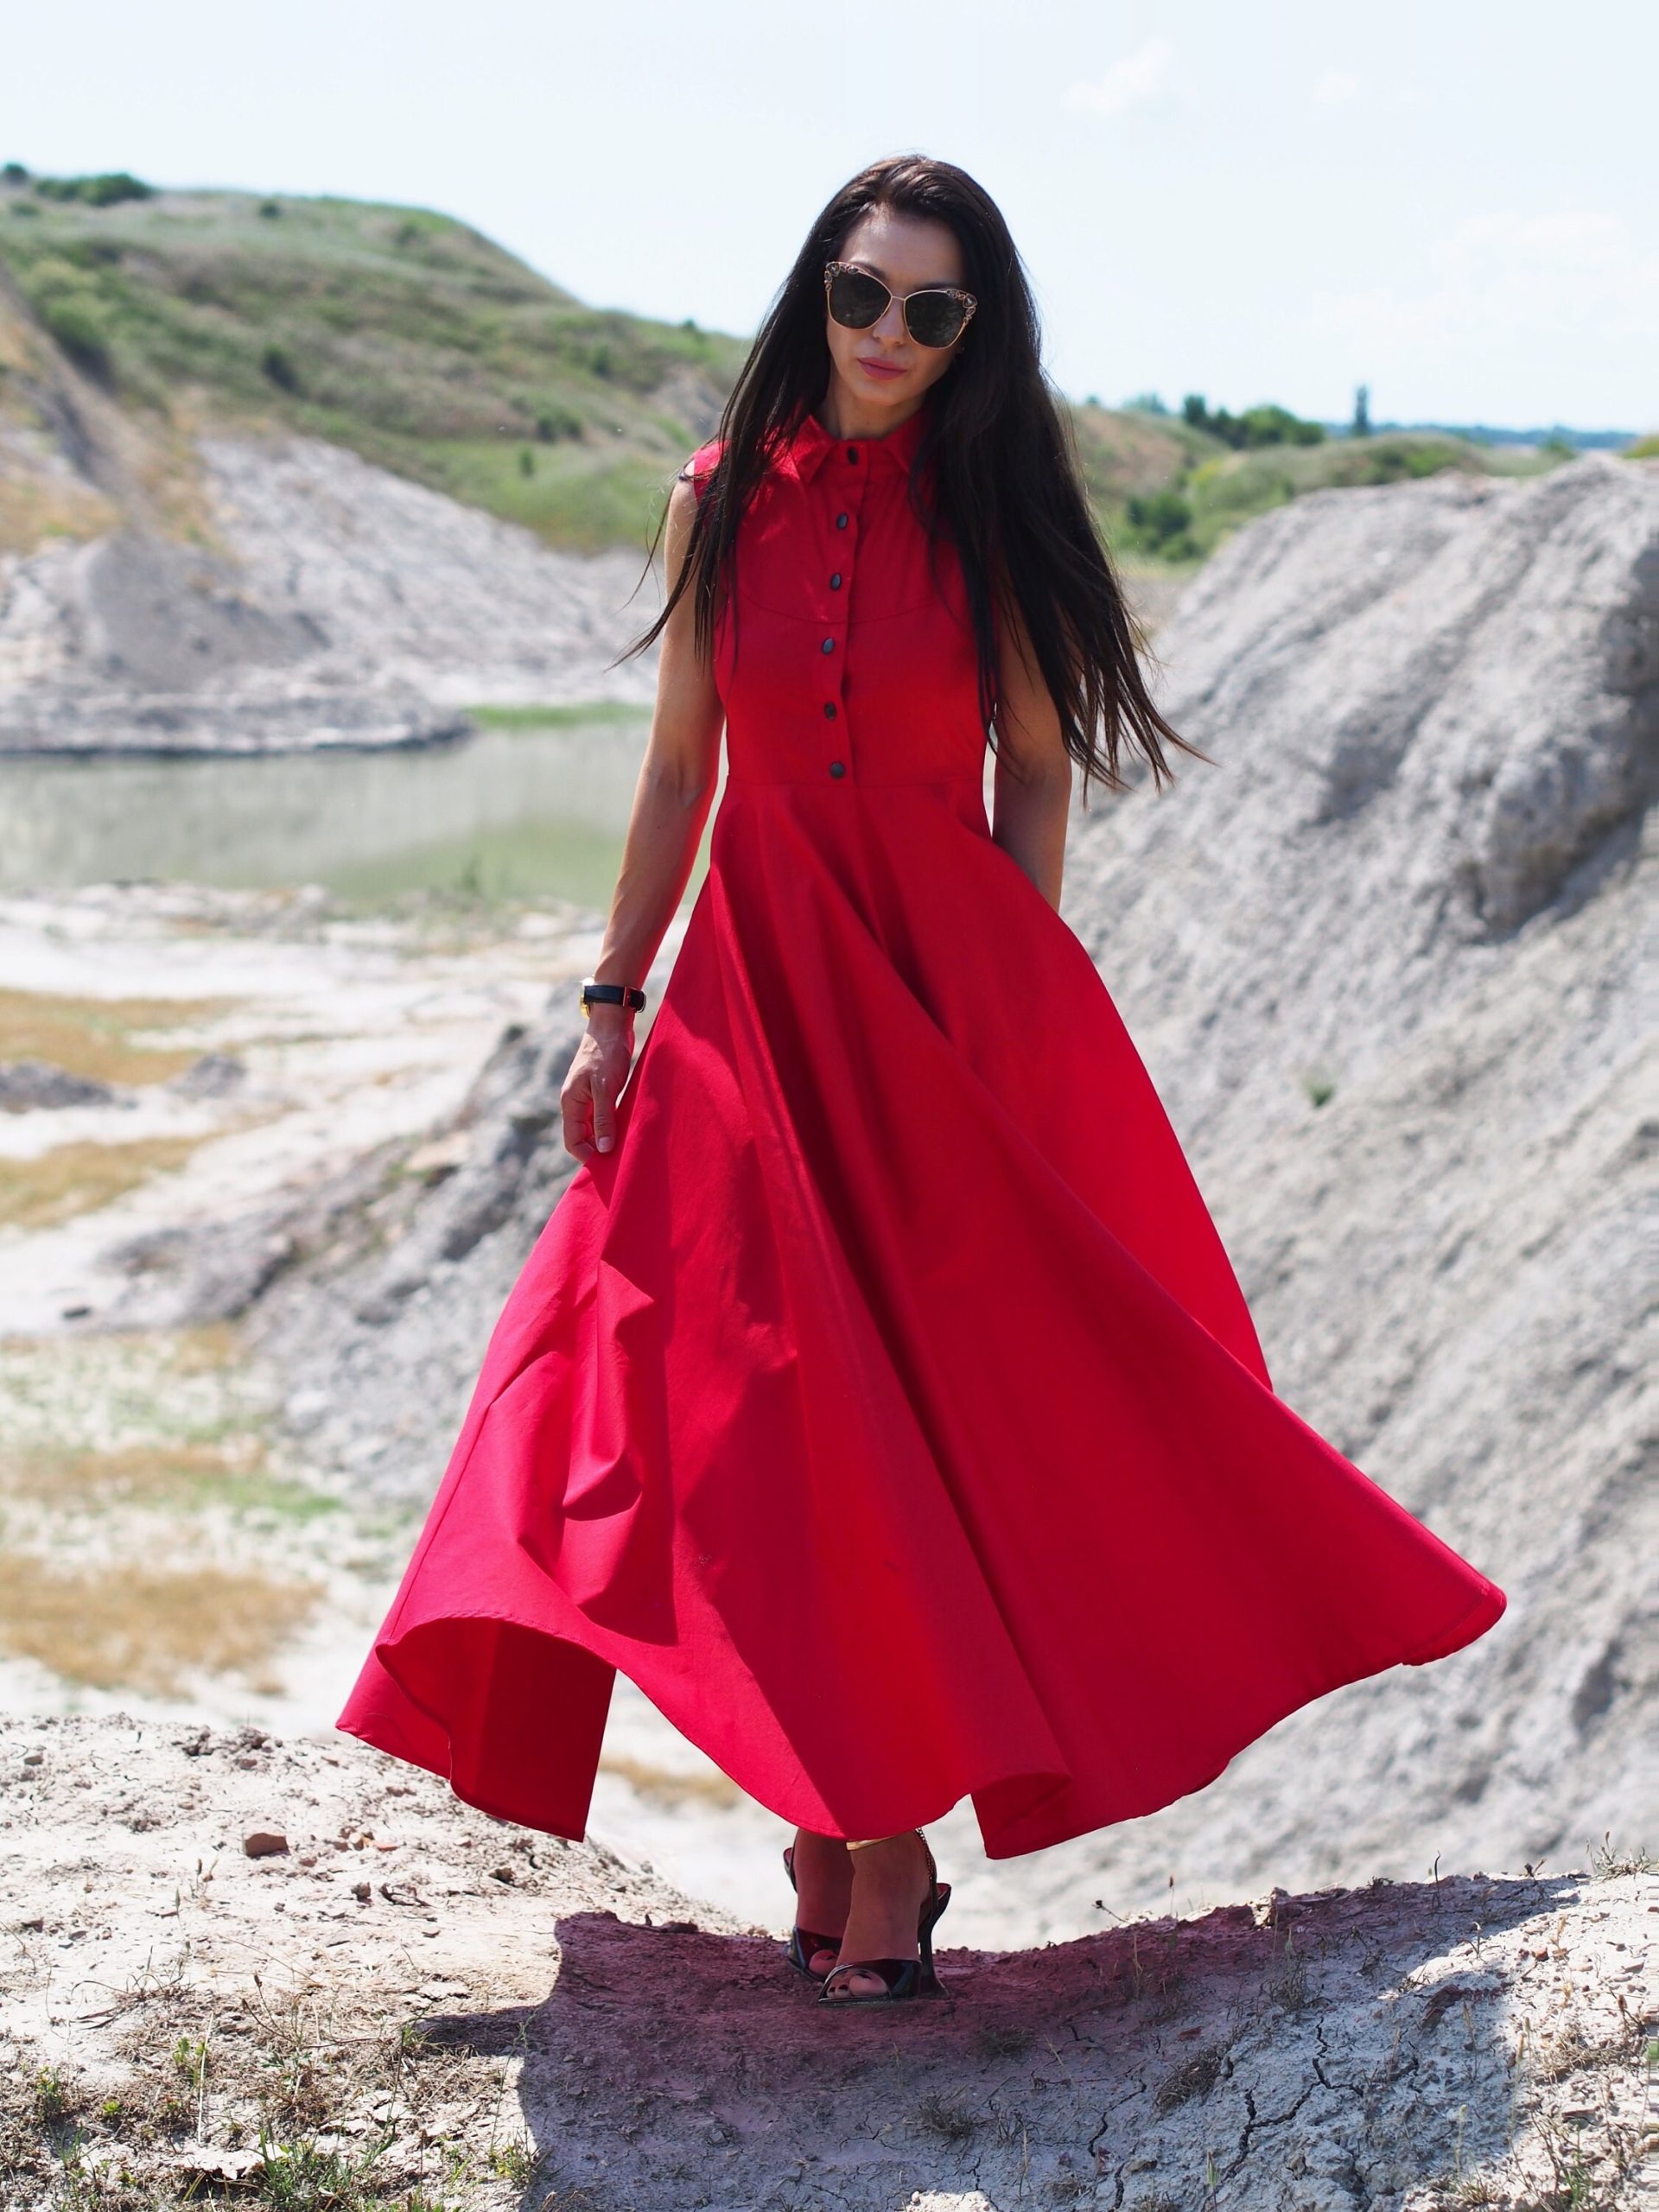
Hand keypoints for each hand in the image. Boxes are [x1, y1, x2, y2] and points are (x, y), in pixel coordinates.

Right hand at [561, 1012, 634, 1161]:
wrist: (611, 1024)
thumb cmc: (607, 1053)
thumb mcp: (606, 1088)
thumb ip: (604, 1119)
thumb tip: (604, 1149)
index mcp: (571, 1102)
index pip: (572, 1141)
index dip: (587, 1156)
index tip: (606, 1167)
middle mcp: (575, 1102)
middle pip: (582, 1136)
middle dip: (597, 1150)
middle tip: (618, 1162)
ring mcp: (587, 1096)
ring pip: (593, 1126)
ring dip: (606, 1138)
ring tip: (624, 1149)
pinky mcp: (600, 1090)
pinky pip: (603, 1115)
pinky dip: (612, 1125)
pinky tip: (627, 1130)